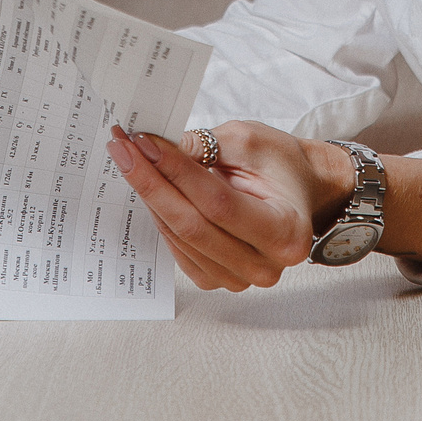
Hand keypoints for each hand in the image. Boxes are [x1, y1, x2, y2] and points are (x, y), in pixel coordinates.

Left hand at [105, 121, 351, 290]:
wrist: (298, 190)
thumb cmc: (280, 164)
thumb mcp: (249, 141)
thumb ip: (205, 147)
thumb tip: (156, 150)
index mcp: (286, 231)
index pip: (218, 204)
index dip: (177, 172)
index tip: (144, 142)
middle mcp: (266, 265)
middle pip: (194, 226)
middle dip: (152, 183)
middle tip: (123, 148)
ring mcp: (241, 278)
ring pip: (181, 238)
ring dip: (151, 197)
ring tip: (129, 159)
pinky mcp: (219, 279)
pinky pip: (179, 250)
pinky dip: (161, 217)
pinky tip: (149, 188)